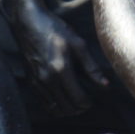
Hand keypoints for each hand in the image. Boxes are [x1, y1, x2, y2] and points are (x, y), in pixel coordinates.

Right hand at [11, 0, 108, 115]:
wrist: (28, 23)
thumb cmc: (55, 30)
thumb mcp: (78, 44)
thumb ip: (91, 67)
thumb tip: (105, 85)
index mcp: (61, 69)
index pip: (78, 99)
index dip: (88, 103)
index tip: (93, 99)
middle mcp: (47, 79)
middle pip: (67, 108)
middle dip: (79, 108)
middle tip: (86, 102)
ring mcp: (37, 82)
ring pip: (54, 109)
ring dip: (67, 110)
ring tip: (76, 102)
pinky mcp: (30, 82)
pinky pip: (44, 103)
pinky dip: (55, 106)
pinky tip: (62, 99)